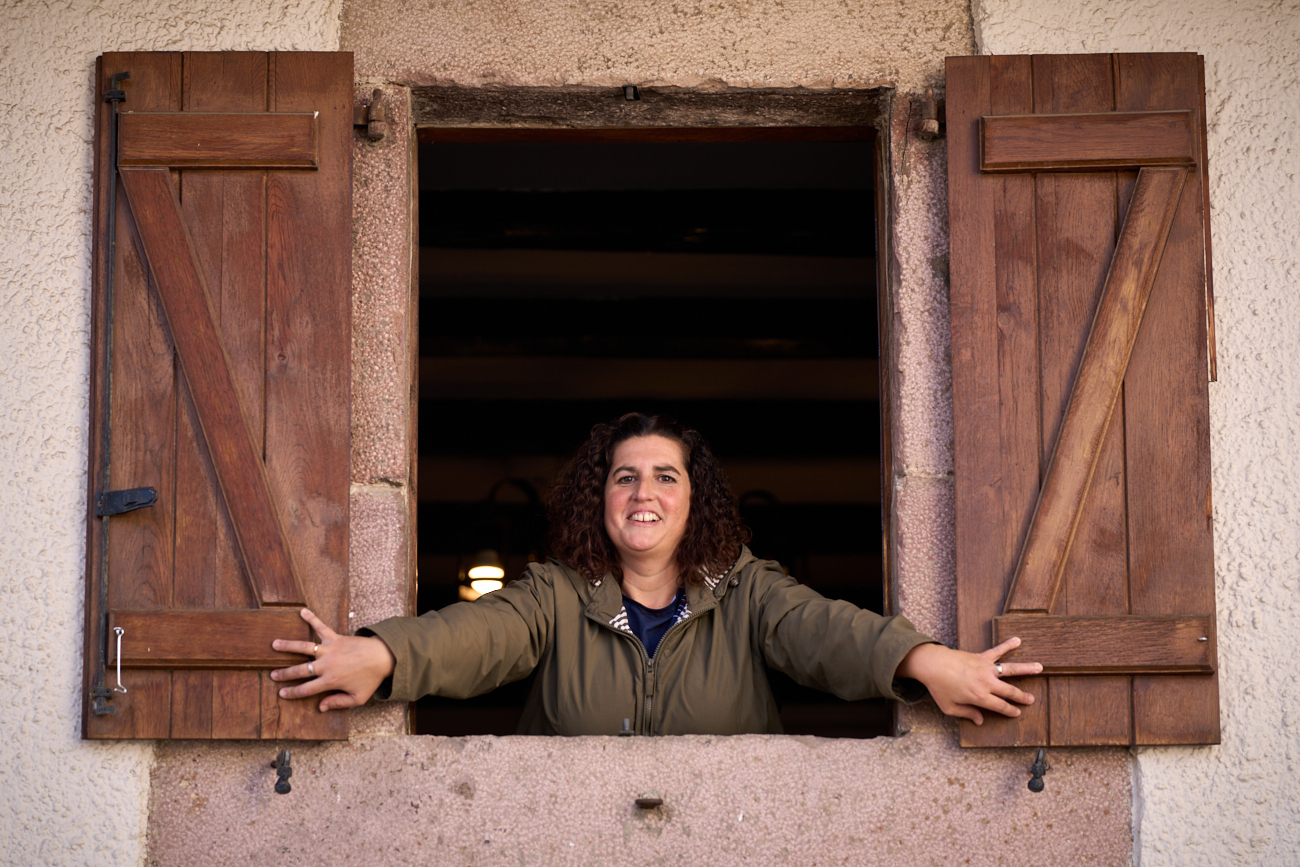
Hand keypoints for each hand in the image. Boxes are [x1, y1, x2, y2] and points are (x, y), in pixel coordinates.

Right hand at [270, 608, 395, 711]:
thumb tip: (320, 707)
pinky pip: (321, 626)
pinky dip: (312, 618)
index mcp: (330, 681)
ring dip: (288, 646)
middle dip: (285, 673)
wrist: (384, 657)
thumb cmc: (371, 678)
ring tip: (275, 644)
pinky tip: (302, 611)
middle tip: (272, 674)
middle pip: (300, 670)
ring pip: (304, 647)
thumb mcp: (358, 697)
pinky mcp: (336, 637)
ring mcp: (330, 649)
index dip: (292, 693)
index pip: (306, 689)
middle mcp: (327, 665)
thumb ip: (338, 703)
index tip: (282, 693)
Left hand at [896, 636, 1041, 724]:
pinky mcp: (981, 656)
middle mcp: (987, 682)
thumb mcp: (950, 707)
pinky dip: (1007, 645)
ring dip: (1026, 669)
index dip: (1010, 711)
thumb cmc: (939, 687)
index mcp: (980, 697)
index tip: (1017, 713)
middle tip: (1031, 700)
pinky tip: (1017, 640)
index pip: (1001, 706)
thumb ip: (966, 714)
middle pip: (1010, 691)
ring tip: (1040, 668)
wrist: (932, 664)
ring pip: (1010, 669)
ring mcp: (985, 668)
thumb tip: (980, 721)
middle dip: (1021, 697)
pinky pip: (997, 650)